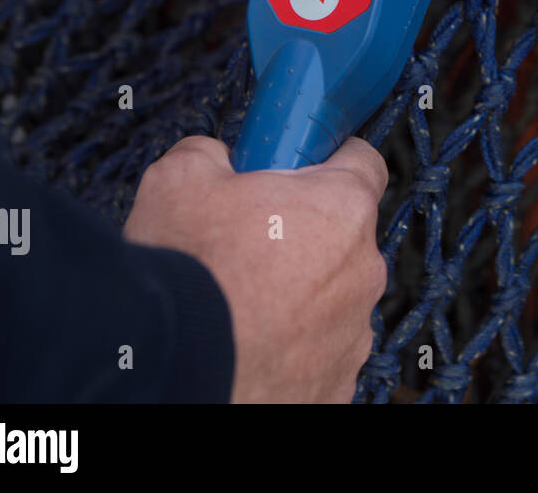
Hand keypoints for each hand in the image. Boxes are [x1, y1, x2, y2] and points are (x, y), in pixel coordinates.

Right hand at [123, 135, 387, 402]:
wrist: (173, 366)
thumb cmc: (187, 270)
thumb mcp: (179, 179)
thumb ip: (210, 155)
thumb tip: (214, 158)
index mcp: (343, 207)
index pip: (363, 162)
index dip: (326, 161)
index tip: (297, 168)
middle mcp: (363, 269)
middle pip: (343, 236)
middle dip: (303, 235)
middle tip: (247, 244)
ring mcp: (354, 331)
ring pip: (332, 297)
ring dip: (297, 295)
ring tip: (239, 304)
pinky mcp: (337, 383)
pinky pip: (319, 351)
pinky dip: (291, 347)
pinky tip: (247, 345)